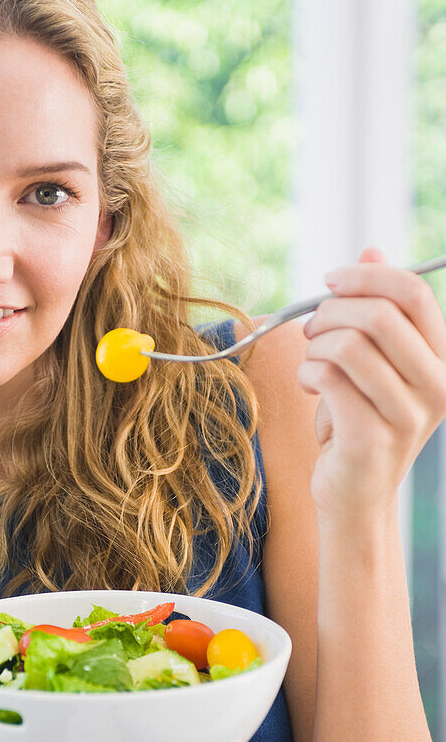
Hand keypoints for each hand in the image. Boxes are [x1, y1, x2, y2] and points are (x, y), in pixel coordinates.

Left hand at [299, 247, 445, 520]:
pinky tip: (310, 386)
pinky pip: (331, 377)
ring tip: (311, 363)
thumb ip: (376, 307)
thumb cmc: (358, 420)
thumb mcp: (373, 360)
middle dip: (331, 312)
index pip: (414, 293)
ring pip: (350, 345)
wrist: (354, 493)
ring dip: (316, 346)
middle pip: (380, 315)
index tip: (331, 279)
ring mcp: (408, 414)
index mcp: (444, 359)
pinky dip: (309, 373)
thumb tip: (372, 248)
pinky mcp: (372, 437)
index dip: (367, 275)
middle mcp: (437, 386)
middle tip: (310, 329)